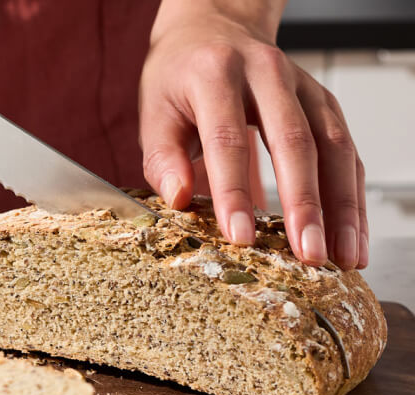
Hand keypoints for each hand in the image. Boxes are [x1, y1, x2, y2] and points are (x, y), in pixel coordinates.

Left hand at [140, 2, 366, 269]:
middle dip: (303, 204)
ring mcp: (303, 86)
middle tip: (306, 253)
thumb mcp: (154, 110)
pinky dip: (352, 197)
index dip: (234, 192)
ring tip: (342, 256)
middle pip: (294, 142)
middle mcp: (267, 73)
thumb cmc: (179, 76)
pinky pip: (345, 151)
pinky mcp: (323, 102)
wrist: (212, 27)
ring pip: (333, 146)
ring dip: (342, 207)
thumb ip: (162, 157)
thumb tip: (179, 199)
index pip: (228, 139)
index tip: (240, 236)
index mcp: (215, 74)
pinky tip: (351, 235)